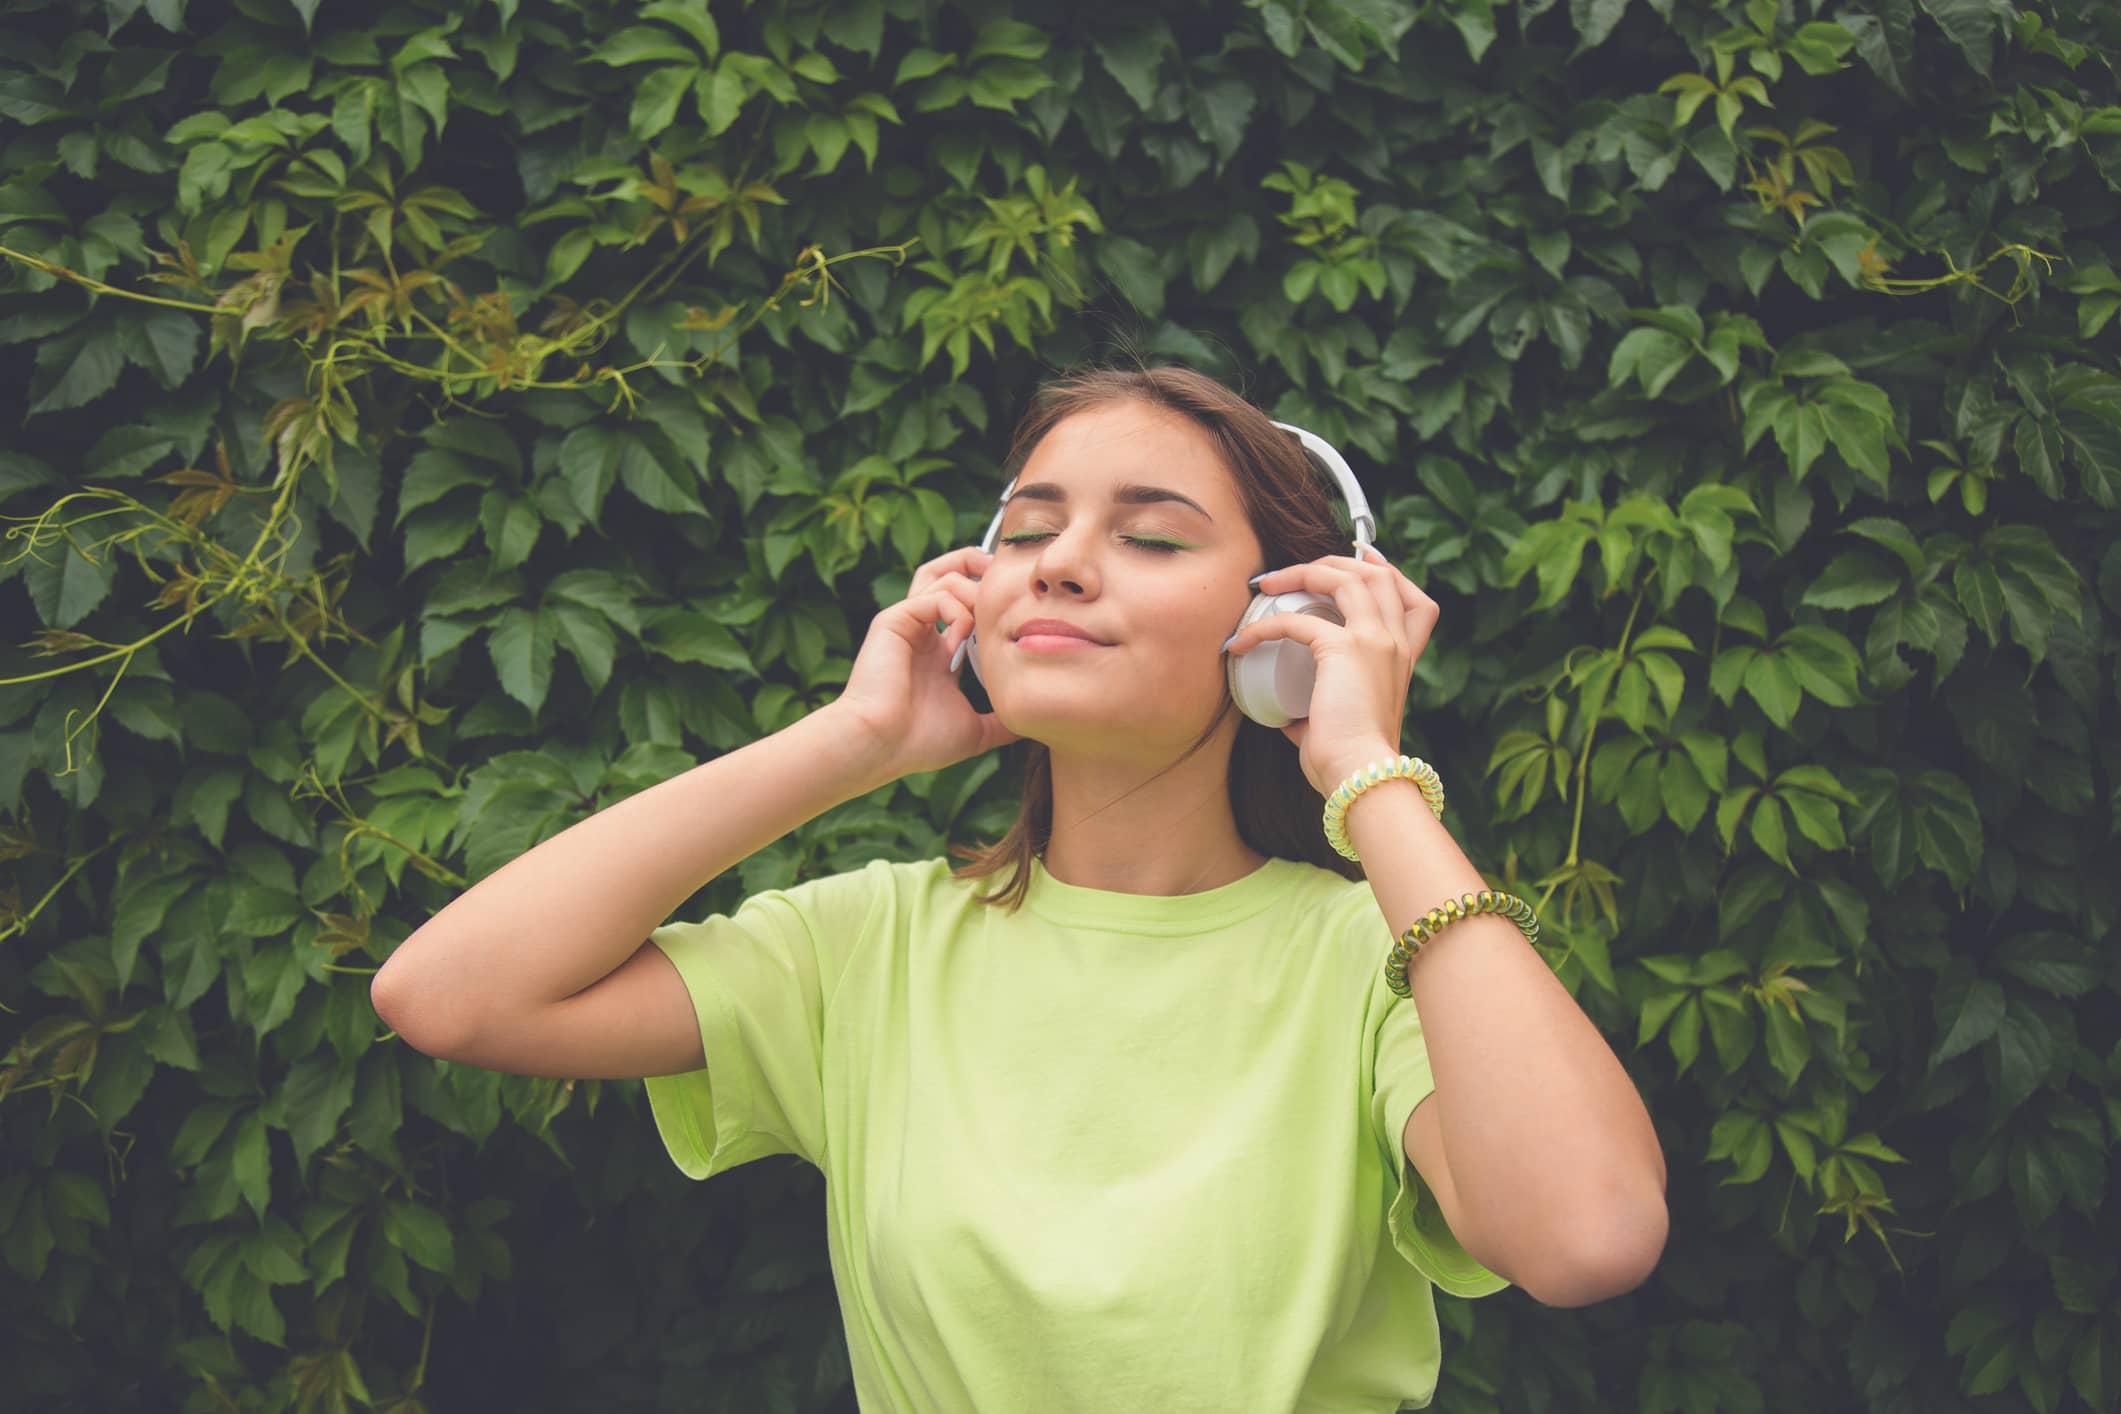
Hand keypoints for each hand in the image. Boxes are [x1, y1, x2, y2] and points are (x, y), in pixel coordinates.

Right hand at [833, 545, 1021, 779]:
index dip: (990, 599)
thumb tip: (1030, 723)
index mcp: (938, 652)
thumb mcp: (974, 731)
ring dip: (972, 588)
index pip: (963, 606)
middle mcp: (922, 632)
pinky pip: (933, 594)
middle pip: (945, 574)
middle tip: (1005, 578)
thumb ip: (1000, 722)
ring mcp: (907, 624)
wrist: (880, 746)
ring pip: (940, 576)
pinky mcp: (894, 621)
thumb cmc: (918, 742)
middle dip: (976, 564)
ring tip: (988, 614)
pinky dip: (956, 606)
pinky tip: (964, 632)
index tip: (1018, 608)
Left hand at [1222, 543, 1439, 794]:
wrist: (1361, 775)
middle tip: (1298, 570)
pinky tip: (1243, 640)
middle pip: (1379, 575)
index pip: (1420, 603)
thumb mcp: (1345, 726)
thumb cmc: (1351, 762)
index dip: (1391, 575)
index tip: (1365, 561)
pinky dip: (1266, 625)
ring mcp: (1375, 641)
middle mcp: (1395, 644)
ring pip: (1347, 578)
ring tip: (1269, 584)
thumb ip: (1322, 712)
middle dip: (1338, 561)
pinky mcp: (1345, 649)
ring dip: (1303, 572)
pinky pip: (1297, 620)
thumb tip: (1292, 716)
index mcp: (1404, 661)